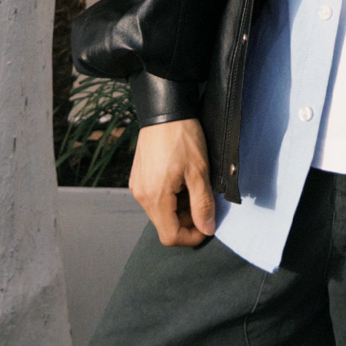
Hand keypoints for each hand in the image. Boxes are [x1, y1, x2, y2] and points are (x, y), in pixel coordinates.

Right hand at [129, 118, 215, 245]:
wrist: (165, 109)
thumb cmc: (182, 136)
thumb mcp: (199, 171)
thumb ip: (202, 205)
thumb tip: (206, 229)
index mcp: (154, 197)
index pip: (170, 236)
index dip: (191, 236)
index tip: (207, 226)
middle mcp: (141, 195)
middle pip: (164, 224)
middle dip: (187, 220)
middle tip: (204, 203)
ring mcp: (138, 185)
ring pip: (160, 211)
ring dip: (179, 208)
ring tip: (194, 186)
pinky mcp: (139, 176)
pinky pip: (155, 197)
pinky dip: (170, 197)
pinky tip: (182, 180)